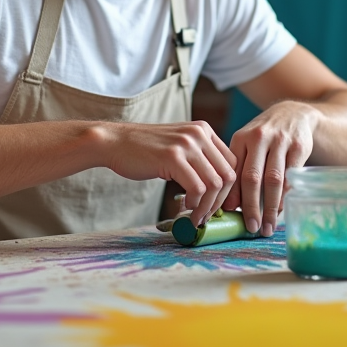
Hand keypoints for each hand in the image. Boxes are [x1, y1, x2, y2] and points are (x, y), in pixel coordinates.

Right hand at [100, 121, 236, 226]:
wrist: (115, 142)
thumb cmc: (144, 151)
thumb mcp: (179, 146)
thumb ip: (199, 159)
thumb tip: (217, 190)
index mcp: (204, 130)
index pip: (232, 162)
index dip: (229, 188)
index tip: (218, 205)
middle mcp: (199, 133)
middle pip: (228, 174)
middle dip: (221, 201)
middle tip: (208, 215)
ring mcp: (186, 144)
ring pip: (215, 184)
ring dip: (208, 207)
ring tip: (196, 216)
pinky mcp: (173, 157)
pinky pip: (197, 188)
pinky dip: (195, 204)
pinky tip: (185, 207)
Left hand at [223, 101, 315, 236]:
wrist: (292, 113)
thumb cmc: (264, 137)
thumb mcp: (247, 146)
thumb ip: (237, 171)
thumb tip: (229, 206)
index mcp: (241, 139)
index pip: (233, 172)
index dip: (231, 197)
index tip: (230, 217)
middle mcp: (259, 138)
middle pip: (252, 178)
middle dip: (251, 206)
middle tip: (251, 227)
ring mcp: (280, 141)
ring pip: (273, 180)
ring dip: (270, 207)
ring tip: (267, 226)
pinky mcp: (298, 147)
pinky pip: (291, 177)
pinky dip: (285, 196)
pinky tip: (280, 210)